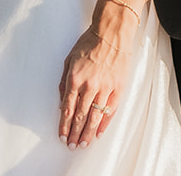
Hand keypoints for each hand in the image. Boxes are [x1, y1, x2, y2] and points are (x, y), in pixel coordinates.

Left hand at [57, 24, 126, 149]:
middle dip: (75, 133)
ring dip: (88, 133)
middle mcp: (89, 86)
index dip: (64, 124)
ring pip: (95, 117)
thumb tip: (62, 100)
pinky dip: (104, 123)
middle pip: (81, 116)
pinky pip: (110, 110)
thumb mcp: (69, 59)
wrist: (111, 34)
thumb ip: (64, 81)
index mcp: (74, 79)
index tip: (62, 135)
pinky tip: (99, 133)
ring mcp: (104, 88)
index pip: (68, 108)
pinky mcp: (117, 88)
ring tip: (84, 144)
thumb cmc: (89, 44)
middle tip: (72, 145)